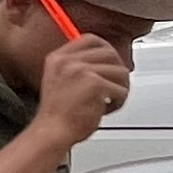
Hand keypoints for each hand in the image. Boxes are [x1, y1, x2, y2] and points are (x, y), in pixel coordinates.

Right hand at [32, 31, 132, 146]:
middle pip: (110, 53)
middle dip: (117, 71)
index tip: (110, 62)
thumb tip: (104, 61)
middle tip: (114, 86)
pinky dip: (118, 102)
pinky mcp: (95, 84)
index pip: (90, 39)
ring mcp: (81, 71)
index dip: (105, 49)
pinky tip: (106, 109)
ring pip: (120, 71)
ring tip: (109, 101)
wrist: (52, 132)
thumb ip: (75, 67)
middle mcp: (68, 61)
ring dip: (119, 88)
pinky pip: (121, 90)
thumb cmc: (57, 114)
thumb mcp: (59, 80)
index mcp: (58, 58)